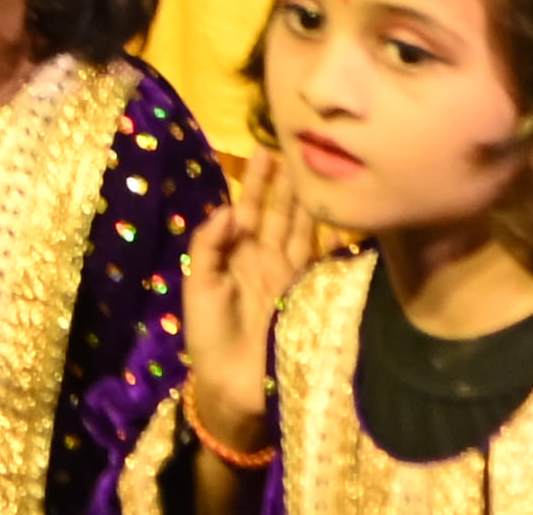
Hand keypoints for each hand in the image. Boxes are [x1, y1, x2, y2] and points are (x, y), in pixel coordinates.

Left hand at [179, 151, 317, 474]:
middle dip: (288, 182)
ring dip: (307, 202)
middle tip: (298, 146)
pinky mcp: (307, 296)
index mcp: (236, 254)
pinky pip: (318, 262)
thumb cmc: (207, 335)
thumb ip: (208, 244)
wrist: (230, 385)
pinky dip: (327, 241)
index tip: (265, 148)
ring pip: (301, 230)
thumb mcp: (197, 284)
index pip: (249, 208)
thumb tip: (229, 208)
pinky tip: (336, 218)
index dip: (257, 181)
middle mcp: (266, 260)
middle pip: (280, 213)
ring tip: (317, 171)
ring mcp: (289, 277)